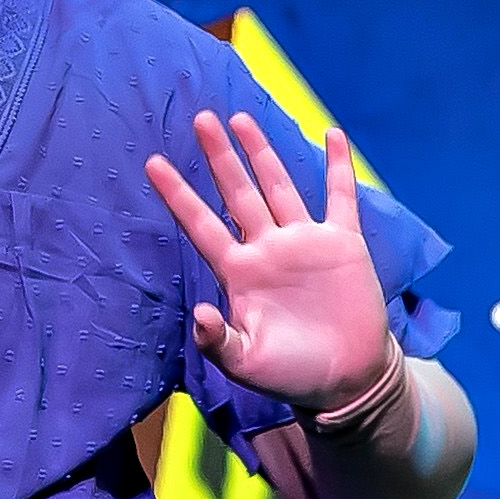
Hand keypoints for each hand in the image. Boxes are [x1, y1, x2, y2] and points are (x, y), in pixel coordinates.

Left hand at [149, 112, 391, 415]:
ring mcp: (304, 242)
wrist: (346, 379)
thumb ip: (218, 342)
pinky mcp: (342, 244)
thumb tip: (200, 313)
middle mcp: (268, 248)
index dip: (178, 195)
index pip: (202, 225)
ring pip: (279, 186)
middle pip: (238, 194)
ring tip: (242, 118)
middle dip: (220, 157)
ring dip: (262, 153)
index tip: (153, 163)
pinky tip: (333, 134)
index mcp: (240, 272)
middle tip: (201, 120)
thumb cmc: (291, 373)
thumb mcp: (246, 363)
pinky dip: (337, 167)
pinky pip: (340, 197)